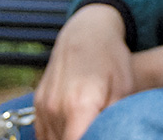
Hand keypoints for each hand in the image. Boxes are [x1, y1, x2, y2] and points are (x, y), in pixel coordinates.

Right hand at [34, 4, 136, 139]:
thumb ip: (115, 119)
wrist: (86, 32)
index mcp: (79, 105)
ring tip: (86, 129)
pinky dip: (55, 136)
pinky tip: (72, 130)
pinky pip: (42, 133)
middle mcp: (56, 107)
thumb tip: (111, 135)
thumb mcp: (124, 88)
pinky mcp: (38, 103)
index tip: (99, 137)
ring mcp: (43, 105)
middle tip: (95, 132)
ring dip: (68, 138)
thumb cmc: (111, 58)